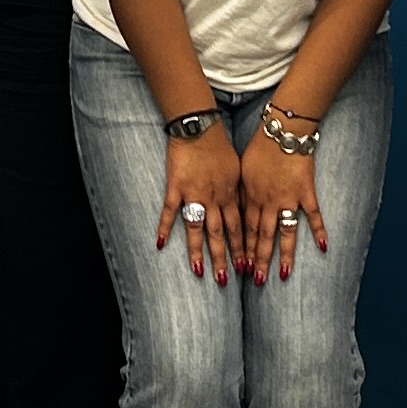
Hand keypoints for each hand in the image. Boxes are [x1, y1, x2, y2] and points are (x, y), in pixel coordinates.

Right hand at [158, 125, 240, 283]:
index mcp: (230, 195)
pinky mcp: (176, 187)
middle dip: (223, 258)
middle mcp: (214, 199)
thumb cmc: (220, 146)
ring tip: (198, 272)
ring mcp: (194, 194)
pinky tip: (160, 244)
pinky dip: (165, 228)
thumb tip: (245, 208)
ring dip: (198, 251)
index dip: (242, 248)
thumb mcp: (238, 169)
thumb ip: (238, 192)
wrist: (200, 128)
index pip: (238, 227)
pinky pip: (170, 211)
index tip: (246, 266)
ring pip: (197, 228)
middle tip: (225, 279)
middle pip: (219, 234)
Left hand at [238, 132, 323, 282]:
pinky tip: (324, 247)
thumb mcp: (241, 170)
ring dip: (283, 255)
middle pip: (262, 236)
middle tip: (257, 280)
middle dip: (259, 260)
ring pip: (285, 232)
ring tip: (282, 275)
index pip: (245, 229)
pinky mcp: (306, 192)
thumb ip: (240, 192)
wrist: (282, 131)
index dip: (243, 250)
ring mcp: (288, 199)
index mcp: (250, 197)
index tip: (241, 268)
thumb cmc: (259, 147)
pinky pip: (313, 215)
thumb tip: (234, 210)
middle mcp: (268, 202)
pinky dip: (319, 231)